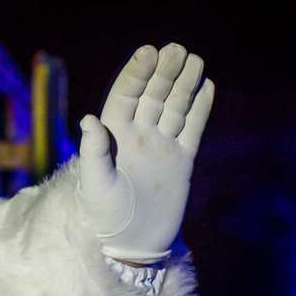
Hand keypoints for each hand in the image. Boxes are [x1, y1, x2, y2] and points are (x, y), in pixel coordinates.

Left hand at [75, 43, 214, 263]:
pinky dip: (200, 109)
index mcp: (113, 136)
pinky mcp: (181, 162)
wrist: (131, 245)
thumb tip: (89, 119)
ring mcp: (160, 147)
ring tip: (194, 59)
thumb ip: (94, 151)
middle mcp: (137, 136)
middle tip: (177, 49)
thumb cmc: (104, 216)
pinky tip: (207, 87)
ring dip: (184, 84)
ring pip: (175, 107)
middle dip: (164, 72)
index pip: (125, 95)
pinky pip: (192, 129)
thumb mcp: (94, 184)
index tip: (149, 52)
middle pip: (153, 96)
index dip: (136, 74)